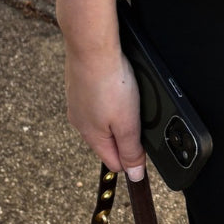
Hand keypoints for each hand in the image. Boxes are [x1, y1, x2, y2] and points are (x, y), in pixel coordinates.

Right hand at [63, 43, 146, 180]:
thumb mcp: (128, 123)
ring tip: (128, 98)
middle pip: (107, 141)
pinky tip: (115, 85)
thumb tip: (134, 176)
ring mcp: (77, 102)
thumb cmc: (110, 83)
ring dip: (116, 114)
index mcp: (92, 136)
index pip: (114, 162)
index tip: (145, 144)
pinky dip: (107, 96)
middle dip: (124, 134)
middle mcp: (80, 122)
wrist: (91, 47)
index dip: (132, 158)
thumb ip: (131, 150)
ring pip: (101, 119)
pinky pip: (96, 99)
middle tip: (138, 116)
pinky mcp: (79, 85)